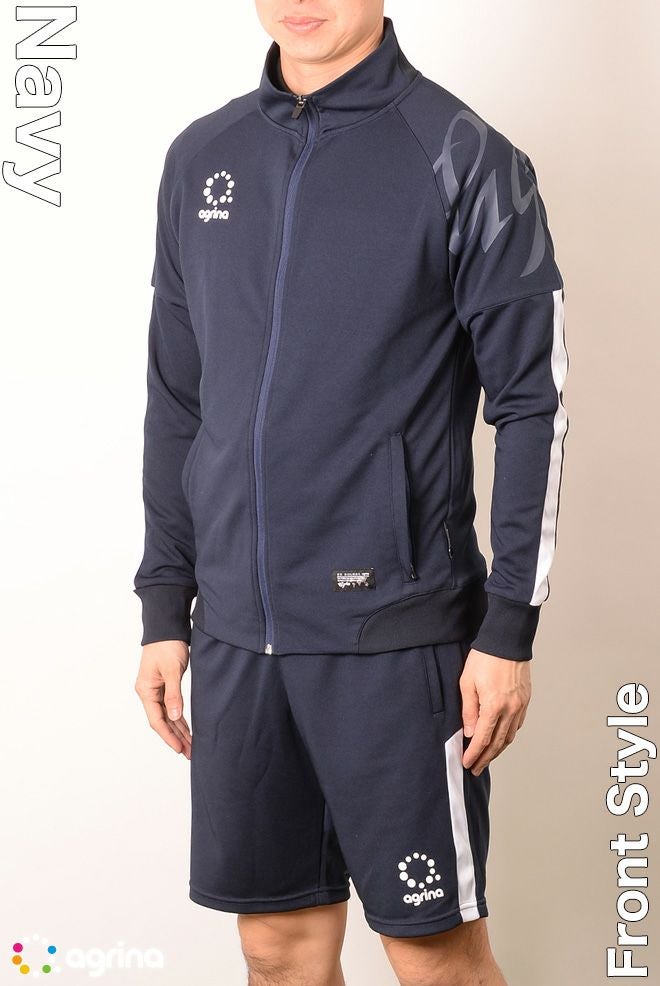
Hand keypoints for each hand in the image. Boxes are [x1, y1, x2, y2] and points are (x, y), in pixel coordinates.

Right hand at [134, 640, 191, 758]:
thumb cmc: (167, 645)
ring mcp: (156, 690)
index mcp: (146, 690)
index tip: (179, 749)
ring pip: (168, 716)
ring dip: (179, 730)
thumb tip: (175, 717)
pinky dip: (179, 718)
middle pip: (163, 721)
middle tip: (189, 753)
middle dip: (176, 738)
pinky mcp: (164, 685)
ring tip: (190, 746)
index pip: (157, 720)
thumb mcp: (172, 670)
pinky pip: (171, 707)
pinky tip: (186, 729)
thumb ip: (173, 694)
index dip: (168, 737)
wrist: (167, 627)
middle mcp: (148, 692)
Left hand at [459, 648, 530, 775]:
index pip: (483, 738)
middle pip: (498, 742)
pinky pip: (517, 725)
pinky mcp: (525, 700)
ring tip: (487, 758)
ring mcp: (520, 705)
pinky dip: (509, 736)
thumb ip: (468, 710)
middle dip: (486, 758)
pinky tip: (502, 739)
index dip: (474, 753)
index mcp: (494, 706)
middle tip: (476, 768)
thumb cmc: (484, 659)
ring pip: (510, 736)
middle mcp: (510, 709)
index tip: (467, 763)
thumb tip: (469, 732)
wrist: (506, 642)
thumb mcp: (467, 683)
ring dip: (498, 750)